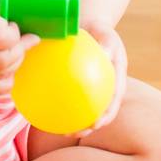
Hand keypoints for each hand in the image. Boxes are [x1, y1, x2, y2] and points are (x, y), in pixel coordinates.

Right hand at [0, 0, 40, 96]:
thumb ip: (19, 12)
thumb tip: (44, 32)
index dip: (13, 37)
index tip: (14, 26)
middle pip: (0, 63)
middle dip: (18, 53)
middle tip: (20, 39)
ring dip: (13, 66)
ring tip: (13, 49)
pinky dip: (3, 83)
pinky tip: (8, 68)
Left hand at [70, 21, 128, 138]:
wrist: (92, 27)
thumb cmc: (99, 30)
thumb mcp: (106, 32)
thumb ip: (106, 43)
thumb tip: (104, 53)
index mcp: (117, 79)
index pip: (114, 101)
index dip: (107, 115)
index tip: (96, 123)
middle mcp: (107, 88)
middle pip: (101, 113)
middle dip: (89, 126)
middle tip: (75, 133)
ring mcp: (94, 89)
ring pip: (85, 110)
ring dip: (75, 123)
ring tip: (60, 131)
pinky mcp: (80, 87)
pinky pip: (69, 97)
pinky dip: (59, 104)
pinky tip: (44, 108)